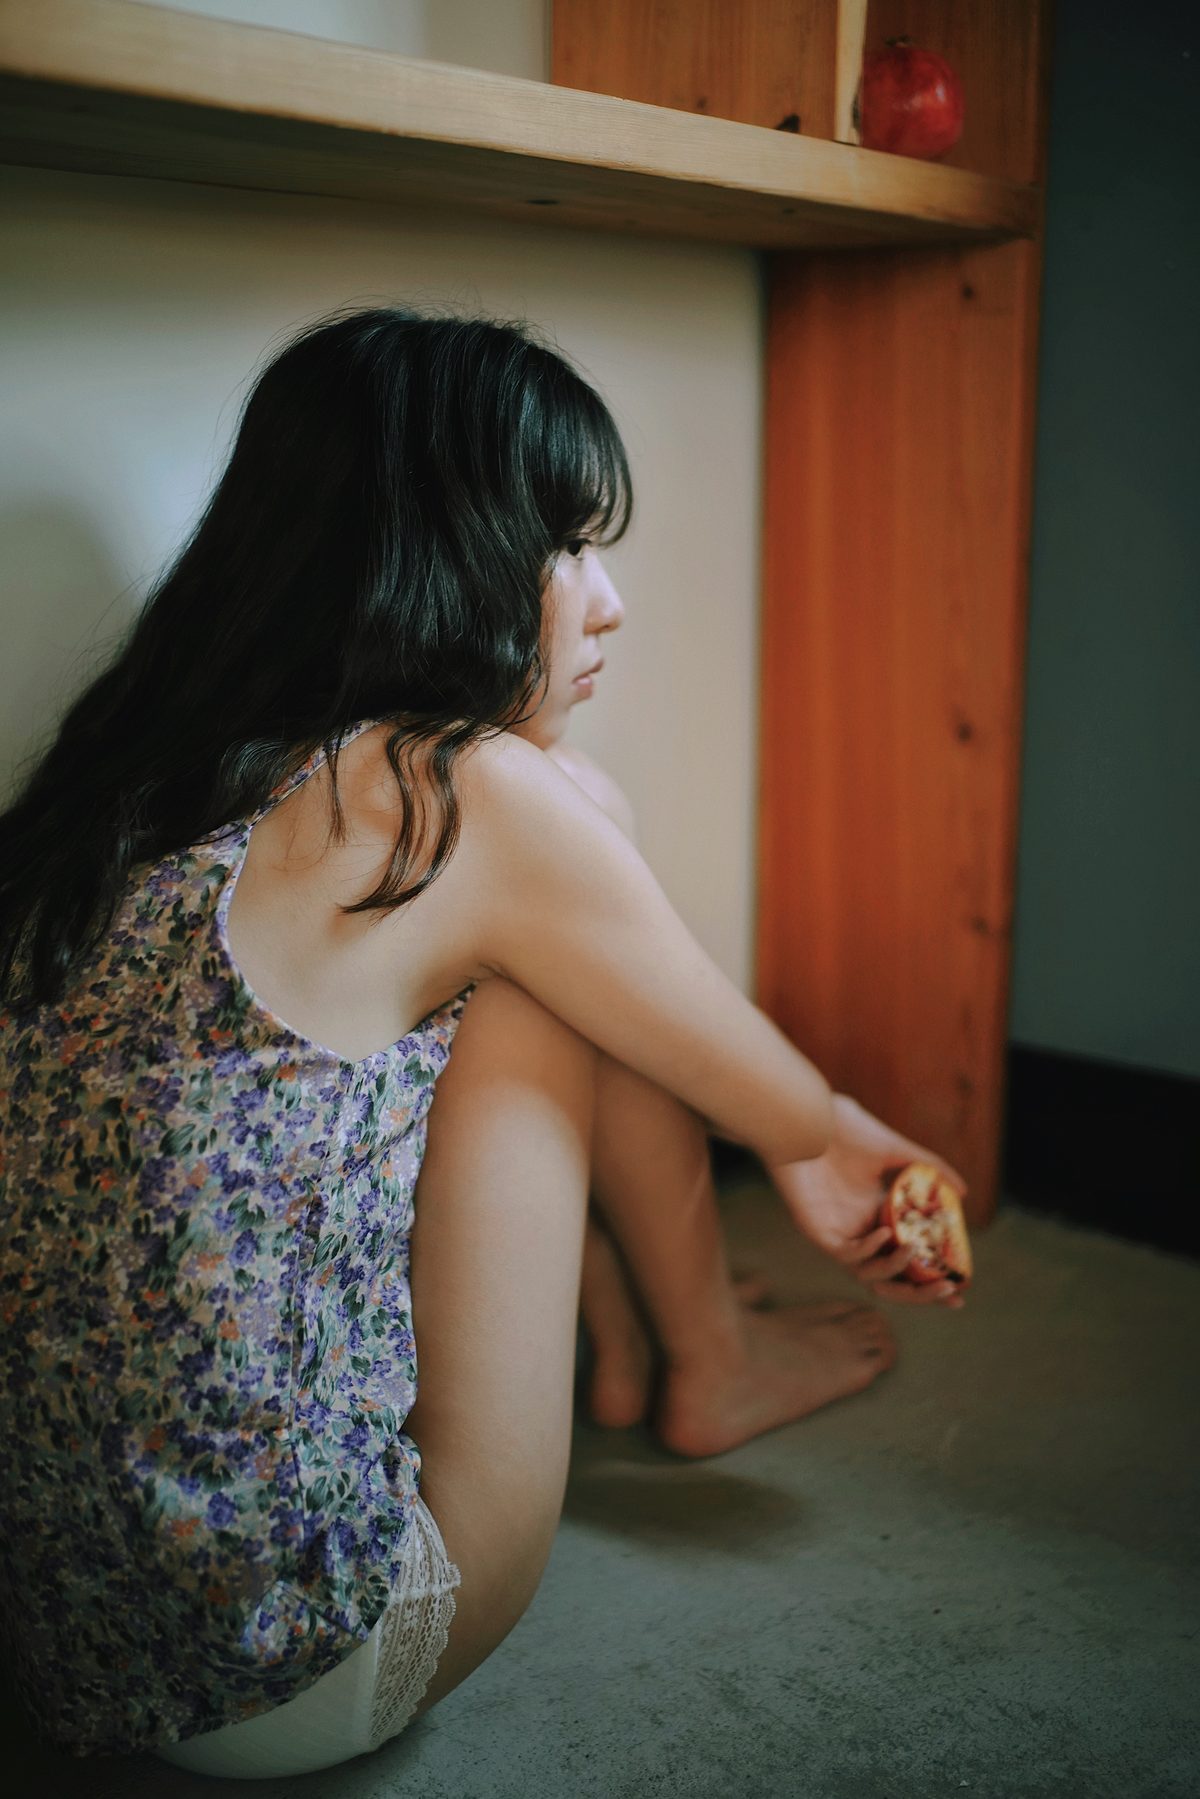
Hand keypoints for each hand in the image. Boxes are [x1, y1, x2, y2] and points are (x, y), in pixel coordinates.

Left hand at [768, 1093, 969, 1308]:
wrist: (809, 1119)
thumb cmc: (845, 1129)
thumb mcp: (895, 1149)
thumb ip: (929, 1167)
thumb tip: (962, 1192)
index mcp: (880, 1214)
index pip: (910, 1256)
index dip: (933, 1275)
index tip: (962, 1286)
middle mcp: (862, 1230)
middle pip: (894, 1276)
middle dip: (921, 1292)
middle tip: (949, 1292)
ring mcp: (841, 1234)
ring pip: (870, 1274)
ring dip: (895, 1270)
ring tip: (913, 1250)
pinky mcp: (819, 1232)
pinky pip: (846, 1255)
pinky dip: (868, 1250)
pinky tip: (885, 1233)